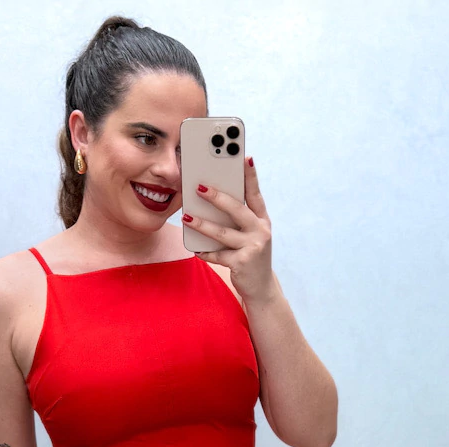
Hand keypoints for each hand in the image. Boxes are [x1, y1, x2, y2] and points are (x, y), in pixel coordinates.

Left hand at [183, 157, 273, 302]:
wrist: (261, 288)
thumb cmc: (250, 254)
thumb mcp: (249, 234)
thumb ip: (237, 218)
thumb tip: (211, 198)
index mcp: (262, 219)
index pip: (255, 193)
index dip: (250, 175)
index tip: (244, 156)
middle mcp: (260, 231)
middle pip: (236, 209)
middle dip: (218, 197)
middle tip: (199, 187)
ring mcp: (252, 248)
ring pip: (223, 233)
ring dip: (202, 224)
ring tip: (186, 216)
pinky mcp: (241, 264)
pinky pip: (218, 255)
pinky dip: (205, 252)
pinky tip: (195, 249)